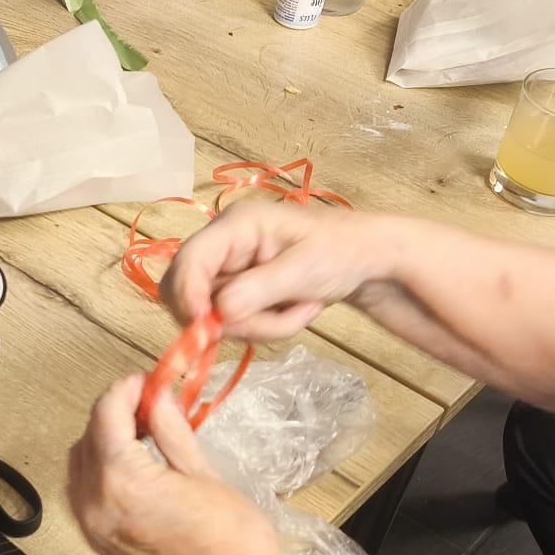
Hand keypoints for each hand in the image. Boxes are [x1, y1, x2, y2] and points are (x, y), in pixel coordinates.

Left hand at [70, 376, 312, 554]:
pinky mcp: (98, 542)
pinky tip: (136, 465)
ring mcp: (91, 526)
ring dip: (105, 440)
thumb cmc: (232, 541)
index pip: (106, 414)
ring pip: (80, 462)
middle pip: (89, 436)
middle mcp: (93, 502)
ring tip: (146, 433)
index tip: (152, 381)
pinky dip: (101, 468)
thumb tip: (158, 396)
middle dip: (116, 413)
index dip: (128, 390)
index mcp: (121, 480)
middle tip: (154, 404)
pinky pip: (84, 490)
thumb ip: (171, 430)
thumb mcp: (203, 473)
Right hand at [162, 202, 394, 341]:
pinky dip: (263, 327)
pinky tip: (294, 311)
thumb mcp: (304, 270)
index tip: (204, 329)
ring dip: (257, 325)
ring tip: (300, 310)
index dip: (187, 294)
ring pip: (213, 315)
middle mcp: (223, 245)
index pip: (189, 258)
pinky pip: (232, 322)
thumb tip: (217, 313)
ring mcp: (229, 270)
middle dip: (230, 318)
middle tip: (274, 322)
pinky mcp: (238, 291)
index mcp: (236, 225)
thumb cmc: (342, 252)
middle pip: (191, 292)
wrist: (367, 261)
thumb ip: (258, 290)